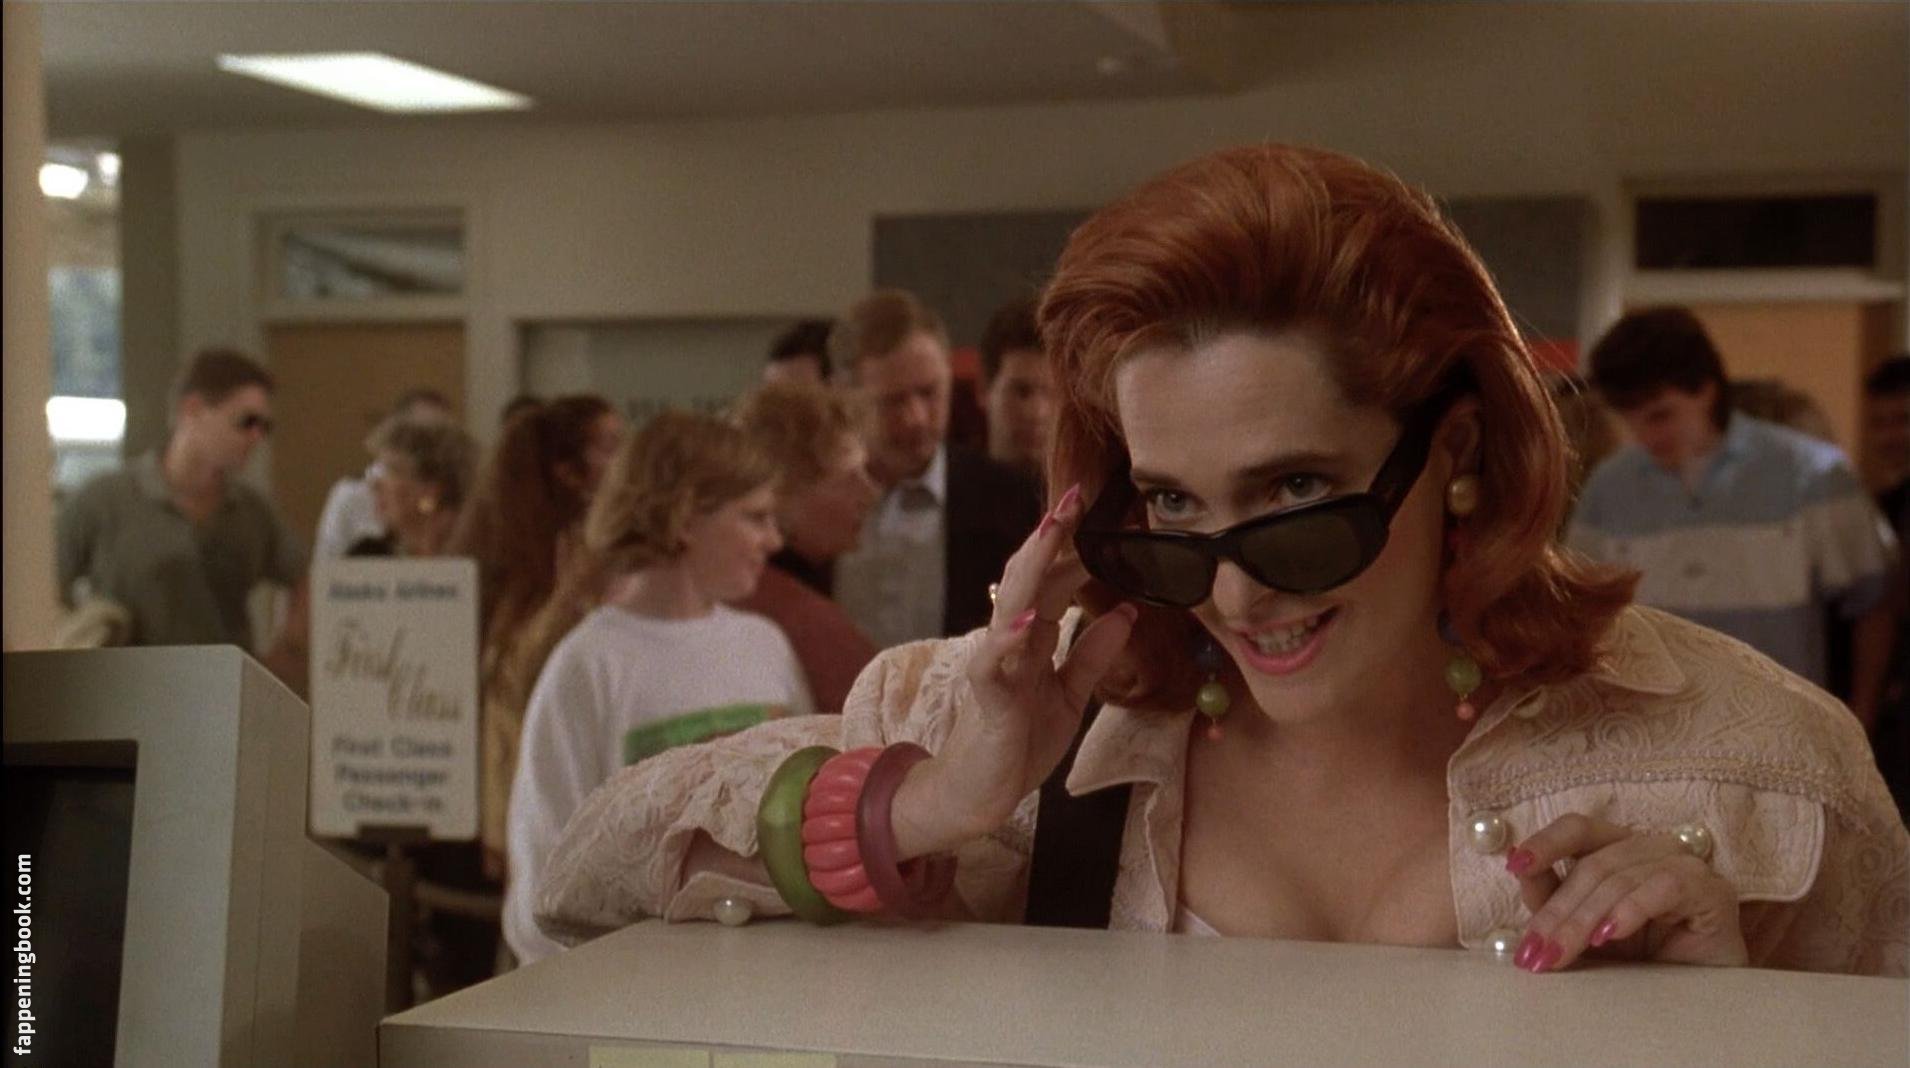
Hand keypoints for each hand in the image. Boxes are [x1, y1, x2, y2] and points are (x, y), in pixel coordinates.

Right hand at [892, 483, 1137, 857]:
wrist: (983, 792)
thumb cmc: (1020, 741)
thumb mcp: (1071, 695)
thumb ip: (1094, 654)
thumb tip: (1128, 612)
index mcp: (1034, 638)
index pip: (1056, 581)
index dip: (1078, 548)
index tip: (1106, 514)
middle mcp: (1013, 641)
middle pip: (1030, 578)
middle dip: (1051, 536)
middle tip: (1077, 494)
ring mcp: (997, 665)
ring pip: (1011, 605)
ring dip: (1031, 566)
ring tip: (1052, 530)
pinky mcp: (988, 698)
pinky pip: (993, 663)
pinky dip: (1010, 640)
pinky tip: (1031, 620)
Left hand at [1506, 814, 1746, 971]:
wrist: (1702, 997)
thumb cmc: (1641, 960)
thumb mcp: (1584, 930)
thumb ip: (1552, 898)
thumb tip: (1518, 868)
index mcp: (1618, 847)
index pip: (1577, 829)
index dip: (1545, 842)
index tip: (1516, 866)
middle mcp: (1651, 847)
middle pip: (1593, 865)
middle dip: (1558, 912)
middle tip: (1536, 952)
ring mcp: (1684, 865)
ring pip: (1621, 879)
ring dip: (1585, 920)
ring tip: (1562, 953)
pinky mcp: (1711, 891)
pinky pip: (1663, 888)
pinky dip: (1631, 910)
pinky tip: (1610, 935)